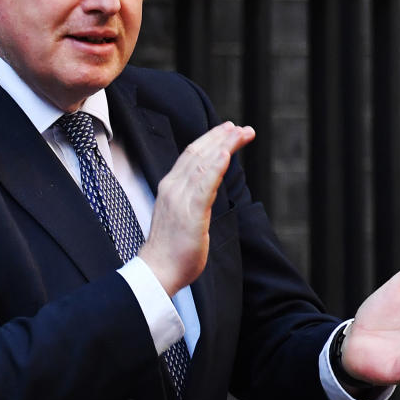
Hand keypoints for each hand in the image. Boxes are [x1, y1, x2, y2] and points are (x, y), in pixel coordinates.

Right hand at [138, 121, 254, 295]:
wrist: (158, 270)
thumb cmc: (171, 246)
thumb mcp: (179, 212)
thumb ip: (190, 196)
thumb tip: (207, 186)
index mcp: (170, 186)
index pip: (191, 154)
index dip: (210, 139)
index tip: (228, 129)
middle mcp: (173, 188)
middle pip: (199, 154)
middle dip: (222, 137)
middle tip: (242, 128)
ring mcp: (180, 200)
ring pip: (204, 164)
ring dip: (224, 146)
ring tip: (240, 134)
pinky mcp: (191, 214)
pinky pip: (204, 186)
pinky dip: (215, 168)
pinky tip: (226, 154)